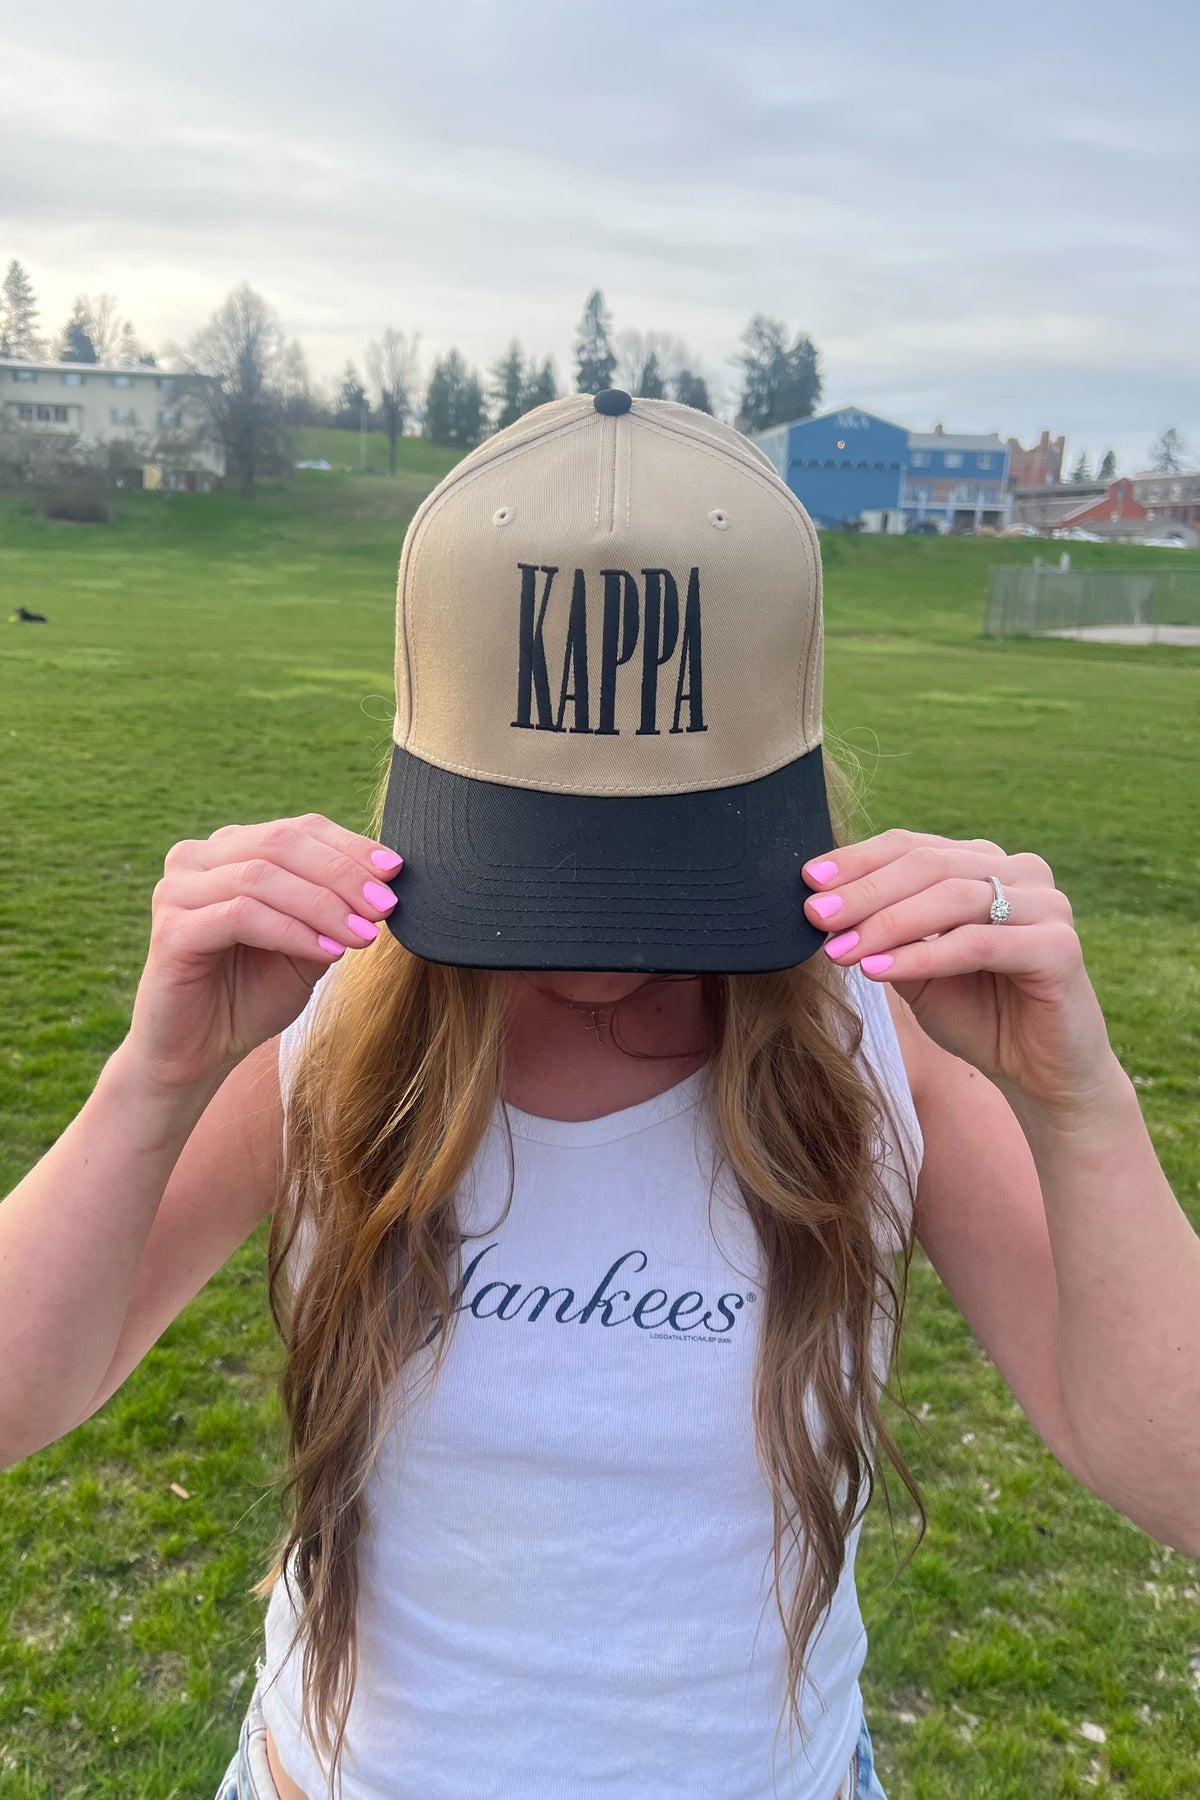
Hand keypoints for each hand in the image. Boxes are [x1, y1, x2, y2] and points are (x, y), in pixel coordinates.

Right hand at [125, 814, 403, 1091]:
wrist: (199, 1053)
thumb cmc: (253, 994)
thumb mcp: (308, 945)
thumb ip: (334, 909)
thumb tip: (386, 879)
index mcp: (231, 849)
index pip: (299, 830)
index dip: (350, 847)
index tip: (396, 872)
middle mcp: (197, 859)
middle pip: (281, 845)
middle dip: (342, 875)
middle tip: (384, 907)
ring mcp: (177, 890)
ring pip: (262, 877)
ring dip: (323, 905)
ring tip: (364, 936)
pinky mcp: (170, 929)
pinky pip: (242, 916)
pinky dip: (292, 932)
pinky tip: (329, 954)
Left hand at [802, 828, 1117, 1115]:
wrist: (1041, 1074)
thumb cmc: (978, 1015)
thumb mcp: (916, 969)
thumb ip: (883, 934)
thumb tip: (821, 907)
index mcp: (984, 864)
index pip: (911, 846)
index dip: (857, 861)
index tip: (807, 882)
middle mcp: (1020, 872)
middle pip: (928, 865)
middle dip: (865, 891)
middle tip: (815, 915)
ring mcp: (1046, 905)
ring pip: (952, 899)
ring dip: (887, 924)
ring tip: (839, 951)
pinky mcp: (1060, 946)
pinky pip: (978, 943)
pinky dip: (923, 956)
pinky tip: (878, 972)